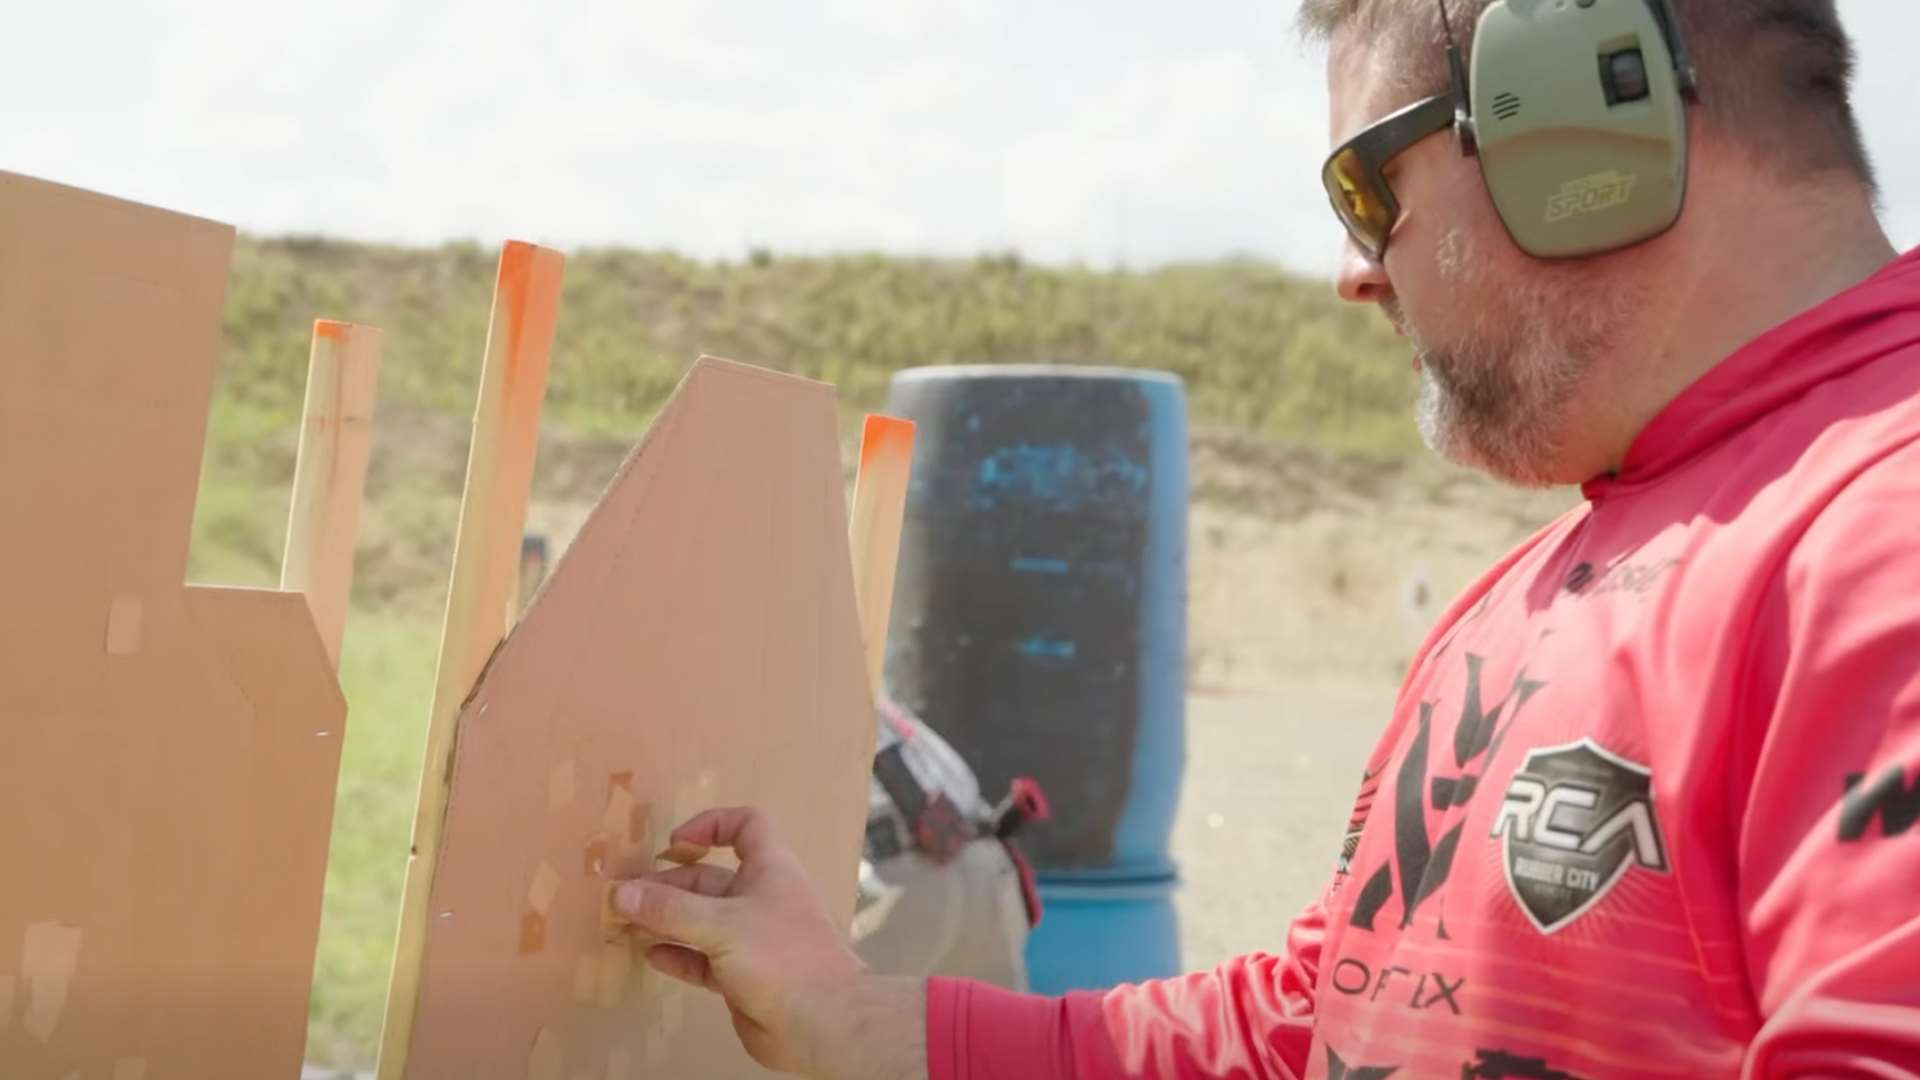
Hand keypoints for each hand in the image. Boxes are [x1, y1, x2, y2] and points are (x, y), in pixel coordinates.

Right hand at [614, 806, 925, 1079]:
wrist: (821, 1022)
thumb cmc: (779, 955)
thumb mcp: (720, 923)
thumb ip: (670, 909)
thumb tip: (621, 893)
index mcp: (770, 869)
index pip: (747, 826)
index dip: (711, 824)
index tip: (675, 842)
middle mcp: (762, 898)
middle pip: (710, 879)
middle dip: (670, 884)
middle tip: (626, 897)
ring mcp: (753, 939)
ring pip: (703, 921)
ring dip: (667, 920)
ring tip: (626, 924)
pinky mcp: (743, 976)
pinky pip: (704, 959)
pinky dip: (679, 954)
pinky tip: (652, 956)